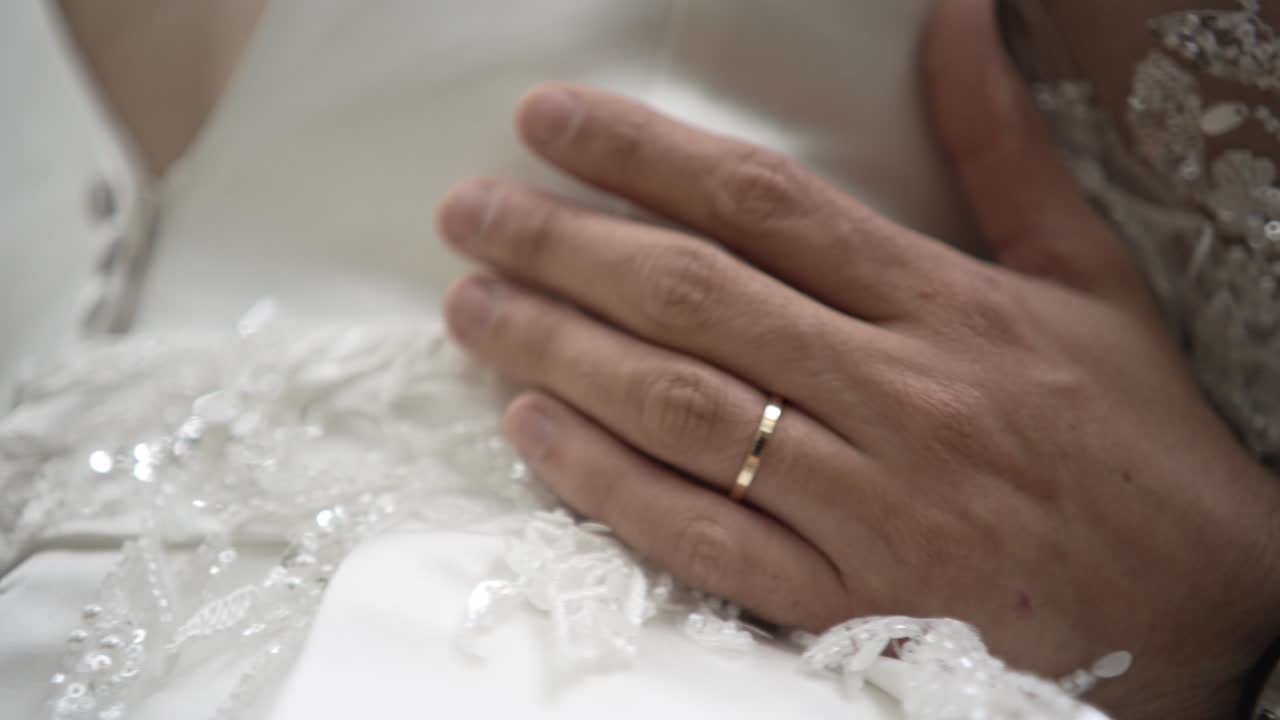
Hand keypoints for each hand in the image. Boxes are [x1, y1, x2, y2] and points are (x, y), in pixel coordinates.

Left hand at [437, 0, 1279, 716]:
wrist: (1203, 604)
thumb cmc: (1132, 436)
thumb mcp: (1084, 278)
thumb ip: (1002, 150)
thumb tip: (958, 21)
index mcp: (948, 308)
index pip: (763, 204)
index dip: (643, 154)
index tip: (550, 125)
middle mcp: (897, 397)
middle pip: (694, 299)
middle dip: (563, 246)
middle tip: (470, 215)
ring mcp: (866, 505)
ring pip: (680, 411)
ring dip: (558, 352)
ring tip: (474, 308)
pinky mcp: (846, 599)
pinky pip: (701, 537)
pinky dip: (608, 483)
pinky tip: (535, 432)